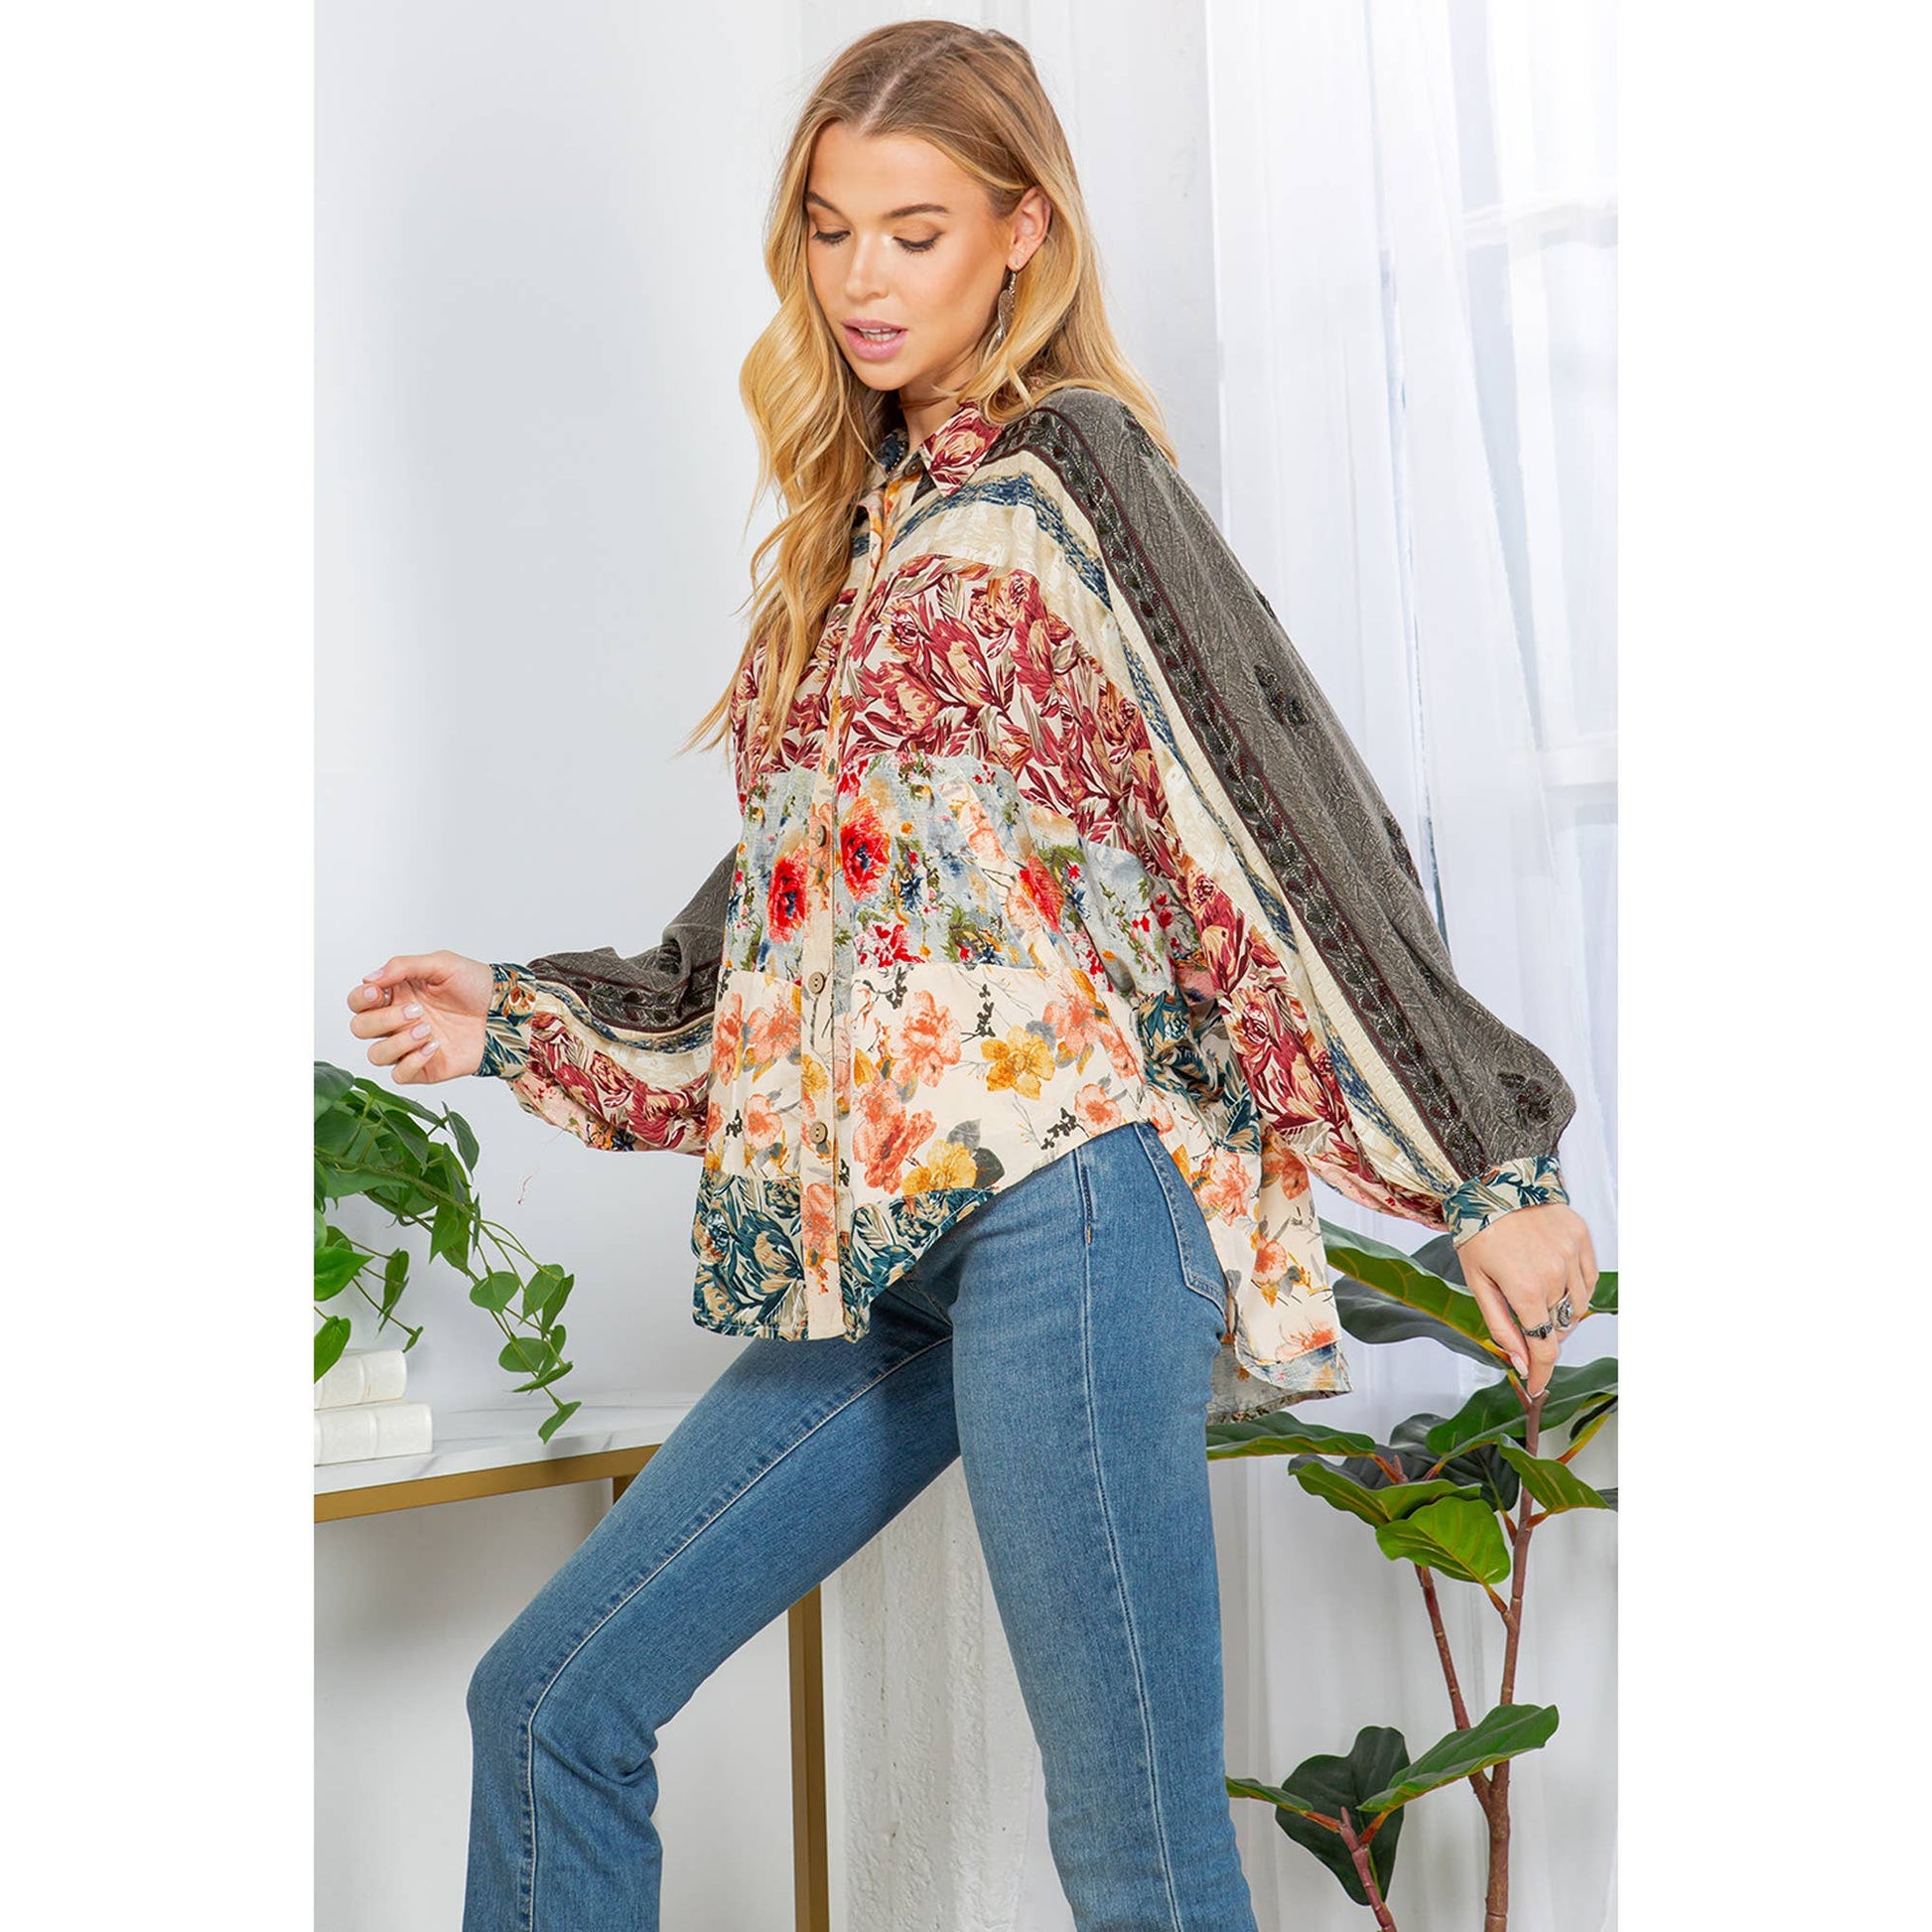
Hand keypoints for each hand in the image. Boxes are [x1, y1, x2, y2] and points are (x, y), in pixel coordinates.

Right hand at [345, 951, 492, 1083]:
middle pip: (360, 1028)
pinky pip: (399, 1075)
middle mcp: (397, 1022)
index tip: (379, 993)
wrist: (505, 1012)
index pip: (358, 1001)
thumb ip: (403, 966)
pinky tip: (434, 1046)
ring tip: (427, 1029)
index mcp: (396, 995)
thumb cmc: (476, 985)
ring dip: (397, 1042)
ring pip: (375, 1055)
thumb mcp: (442, 964)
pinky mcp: (424, 1068)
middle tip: (417, 1011)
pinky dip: (412, 1062)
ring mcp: (408, 1047)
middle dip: (382, 1019)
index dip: (361, 999)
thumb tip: (369, 978)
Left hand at [1456, 1201, 1598, 1402]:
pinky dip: (1576, 1290)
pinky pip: (1589, 1279)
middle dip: (1544, 1337)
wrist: (1491, 1181)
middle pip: (1560, 1328)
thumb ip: (1501, 1326)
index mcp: (1524, 1289)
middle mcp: (1554, 1274)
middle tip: (1527, 1327)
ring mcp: (1571, 1255)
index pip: (1543, 1346)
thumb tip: (1520, 1362)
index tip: (1537, 1385)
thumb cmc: (1478, 1231)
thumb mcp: (1477, 1282)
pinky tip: (1557, 1282)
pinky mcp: (1581, 1238)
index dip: (1542, 1372)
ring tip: (1539, 1300)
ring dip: (1561, 1315)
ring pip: (1578, 1307)